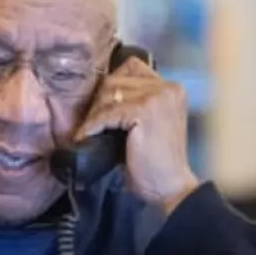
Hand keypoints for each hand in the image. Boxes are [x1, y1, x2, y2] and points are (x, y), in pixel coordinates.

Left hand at [77, 57, 199, 214]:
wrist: (171, 187)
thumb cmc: (156, 161)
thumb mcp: (149, 124)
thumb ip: (135, 103)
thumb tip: (100, 94)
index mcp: (171, 88)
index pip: (131, 67)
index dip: (110, 84)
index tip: (97, 103)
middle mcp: (167, 87)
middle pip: (116, 79)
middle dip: (98, 101)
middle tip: (88, 121)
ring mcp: (157, 97)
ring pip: (108, 94)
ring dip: (93, 114)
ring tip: (86, 130)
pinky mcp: (144, 111)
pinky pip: (107, 113)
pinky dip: (92, 126)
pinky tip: (84, 137)